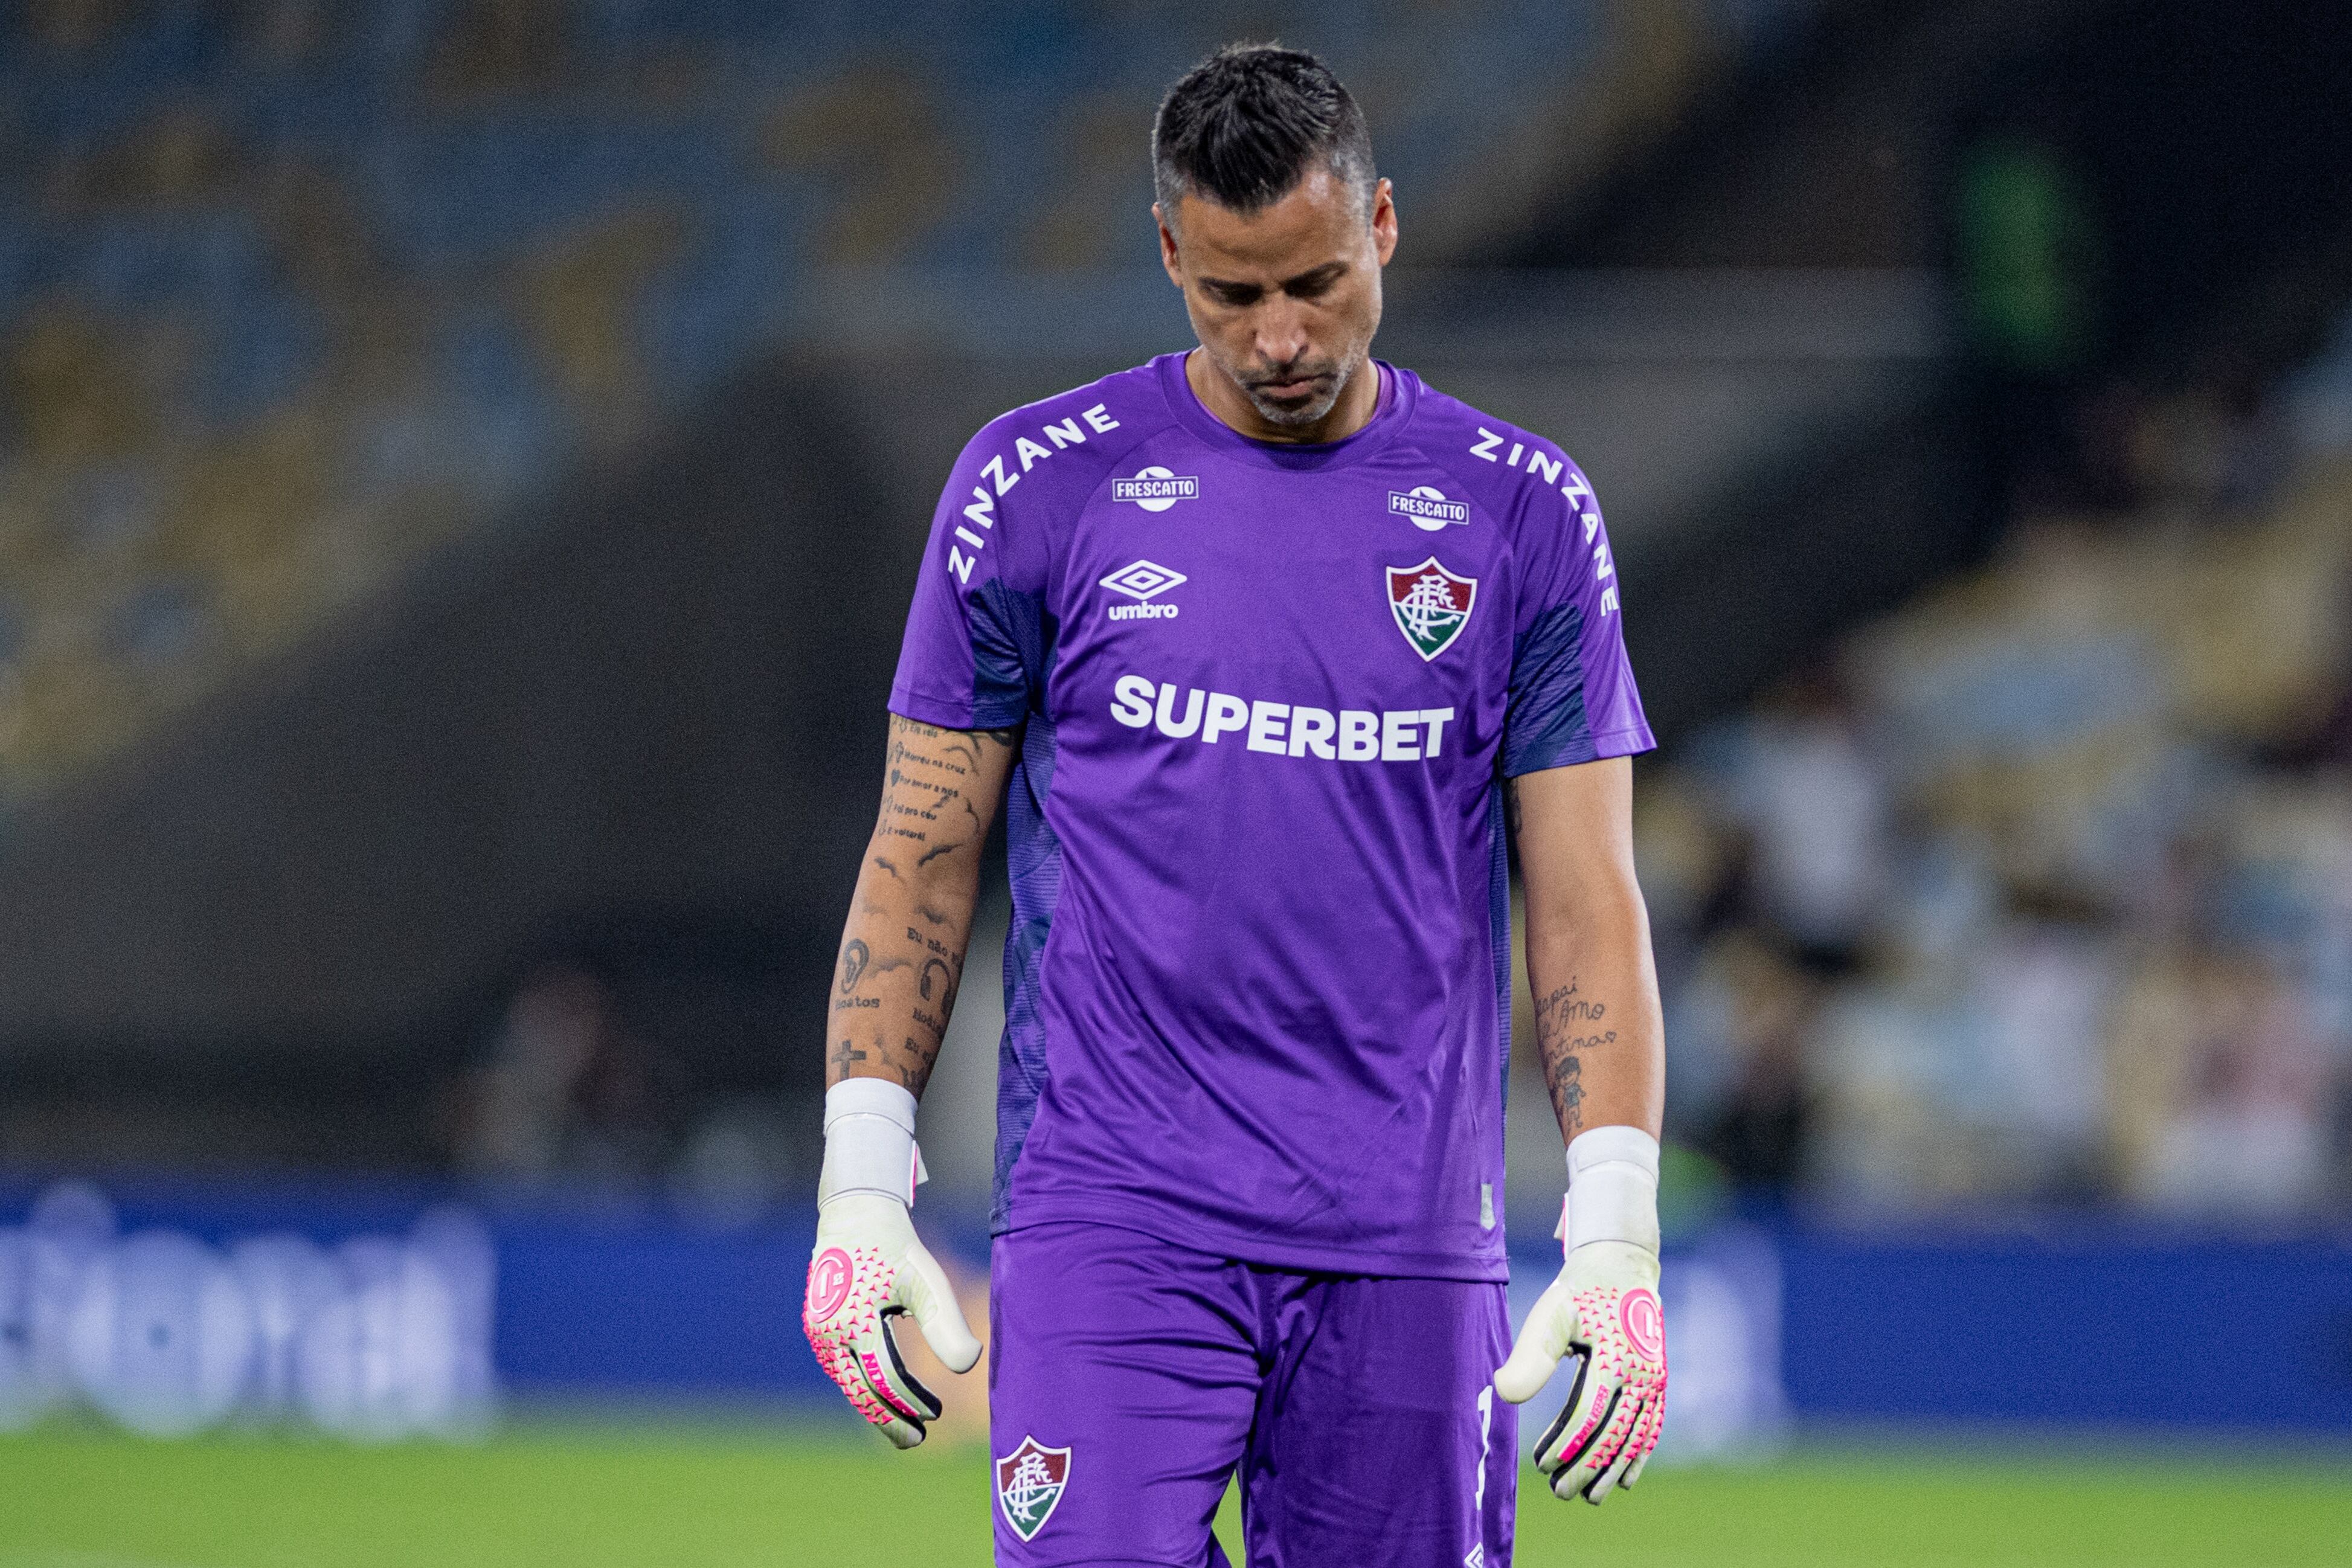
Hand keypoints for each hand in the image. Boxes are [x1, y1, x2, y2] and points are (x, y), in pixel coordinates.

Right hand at [803, 1192, 982, 1447]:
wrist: (856, 1215)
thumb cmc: (896, 1247)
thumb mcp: (926, 1281)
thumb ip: (946, 1324)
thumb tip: (968, 1367)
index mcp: (852, 1322)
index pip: (883, 1378)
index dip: (910, 1402)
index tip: (935, 1415)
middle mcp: (828, 1334)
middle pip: (859, 1391)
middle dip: (889, 1419)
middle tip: (917, 1440)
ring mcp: (819, 1334)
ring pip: (849, 1382)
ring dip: (877, 1405)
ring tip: (907, 1423)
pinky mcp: (820, 1329)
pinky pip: (843, 1367)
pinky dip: (865, 1384)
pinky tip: (888, 1392)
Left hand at [1494, 1239, 1666, 1502]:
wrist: (1619, 1266)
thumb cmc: (1578, 1293)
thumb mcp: (1551, 1314)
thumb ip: (1531, 1355)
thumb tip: (1503, 1393)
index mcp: (1615, 1358)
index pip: (1590, 1414)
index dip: (1566, 1444)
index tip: (1542, 1466)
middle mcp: (1641, 1374)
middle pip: (1614, 1434)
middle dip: (1587, 1468)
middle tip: (1559, 1493)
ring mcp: (1654, 1380)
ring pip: (1635, 1438)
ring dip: (1612, 1471)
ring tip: (1589, 1499)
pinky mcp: (1657, 1382)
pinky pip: (1651, 1427)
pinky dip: (1638, 1456)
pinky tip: (1624, 1481)